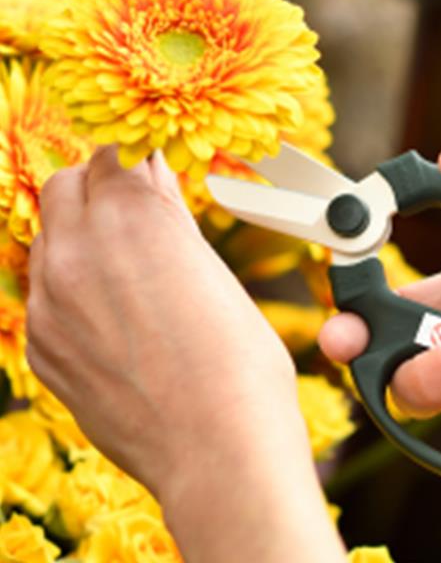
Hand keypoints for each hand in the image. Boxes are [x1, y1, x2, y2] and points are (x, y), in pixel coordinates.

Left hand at [27, 147, 344, 562]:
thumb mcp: (212, 268)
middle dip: (100, 186)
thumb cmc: (237, 359)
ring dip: (81, 233)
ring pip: (48, 236)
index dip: (136, 160)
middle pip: (68, 185)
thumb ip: (169, 213)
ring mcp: (49, 304)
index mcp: (130, 220)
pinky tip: (113, 311)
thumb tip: (152, 176)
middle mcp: (76, 253)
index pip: (113, 155)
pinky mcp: (41, 348)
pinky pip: (42, 292)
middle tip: (139, 211)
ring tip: (128, 264)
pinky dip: (70, 284)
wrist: (216, 446)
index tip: (151, 168)